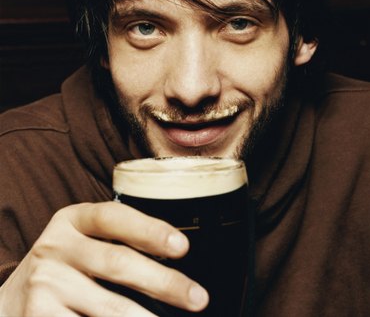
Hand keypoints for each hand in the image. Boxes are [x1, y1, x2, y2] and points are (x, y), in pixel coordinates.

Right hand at [0, 201, 208, 315]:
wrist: (11, 299)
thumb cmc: (64, 265)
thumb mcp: (81, 240)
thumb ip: (114, 240)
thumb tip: (173, 255)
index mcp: (73, 219)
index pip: (114, 217)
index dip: (150, 230)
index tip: (182, 247)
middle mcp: (56, 246)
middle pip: (117, 262)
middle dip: (164, 282)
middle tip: (198, 297)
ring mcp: (45, 283)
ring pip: (109, 307)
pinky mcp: (37, 316)